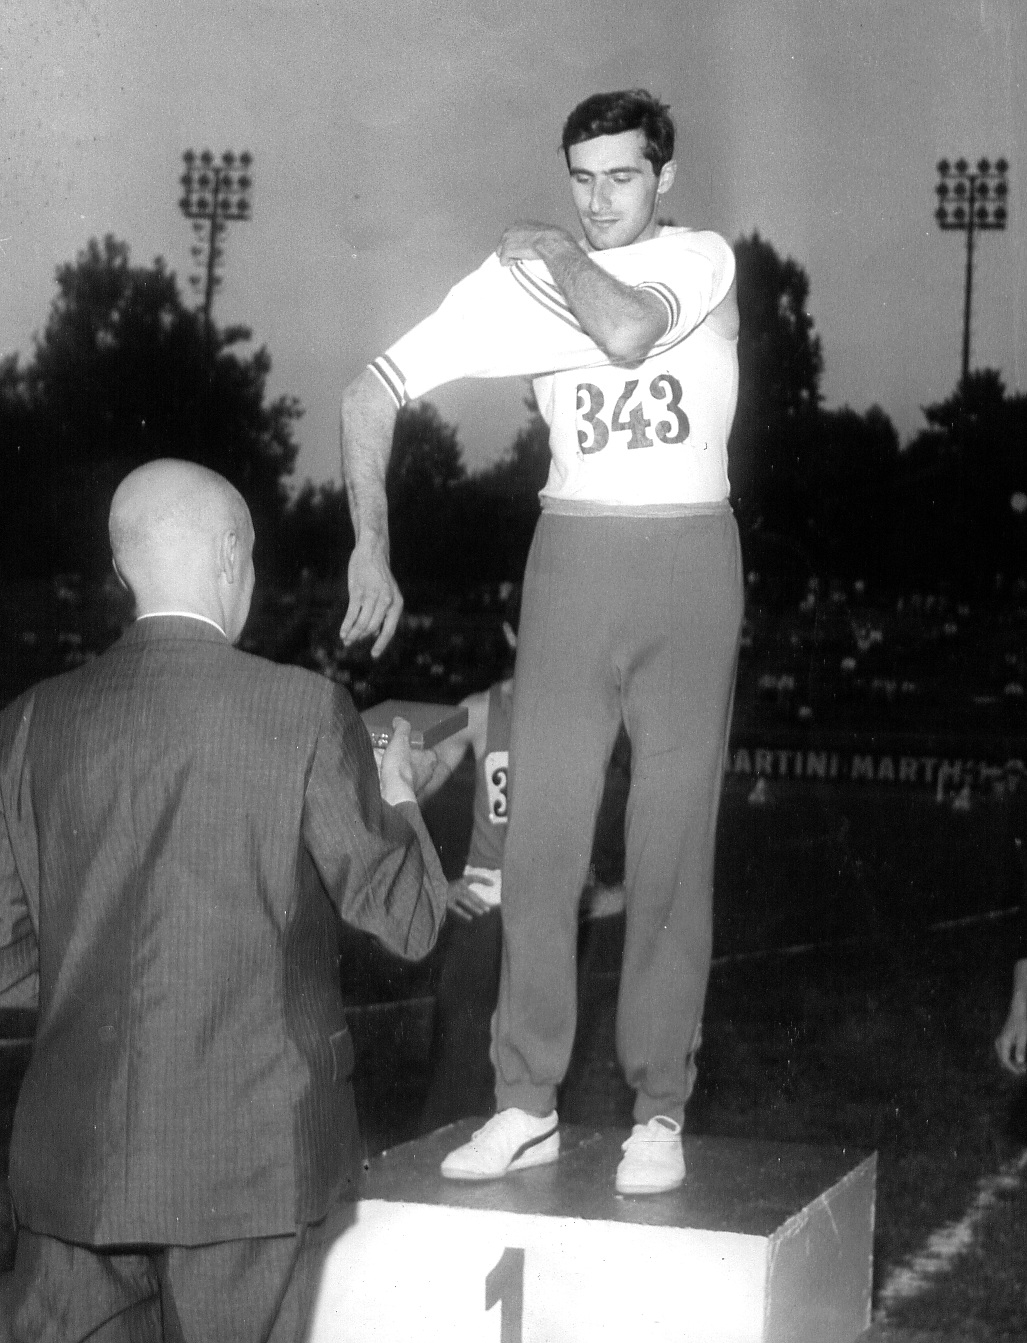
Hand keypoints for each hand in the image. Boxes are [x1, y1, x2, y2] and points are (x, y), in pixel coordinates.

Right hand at [340, 540, 402, 657]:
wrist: (372, 551)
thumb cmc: (379, 575)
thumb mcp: (388, 594)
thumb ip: (383, 613)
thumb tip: (374, 633)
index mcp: (397, 603)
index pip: (389, 630)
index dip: (381, 644)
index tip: (373, 655)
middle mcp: (386, 601)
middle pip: (372, 628)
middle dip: (361, 639)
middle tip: (352, 645)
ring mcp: (372, 596)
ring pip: (361, 623)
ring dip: (352, 634)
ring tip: (346, 640)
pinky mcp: (358, 591)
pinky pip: (352, 613)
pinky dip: (346, 625)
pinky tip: (342, 632)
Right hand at [378, 718, 436, 806]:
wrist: (390, 794)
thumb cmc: (400, 768)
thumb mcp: (400, 741)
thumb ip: (402, 729)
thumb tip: (399, 720)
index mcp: (428, 761)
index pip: (429, 752)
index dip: (419, 746)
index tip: (409, 741)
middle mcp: (423, 775)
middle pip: (412, 761)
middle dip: (400, 755)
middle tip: (389, 747)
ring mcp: (411, 785)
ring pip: (400, 771)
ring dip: (390, 765)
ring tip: (376, 756)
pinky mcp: (399, 792)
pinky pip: (390, 779)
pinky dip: (382, 774)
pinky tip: (373, 768)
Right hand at [446, 879, 492, 921]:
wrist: (434, 890)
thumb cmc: (453, 887)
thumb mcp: (464, 881)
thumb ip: (479, 880)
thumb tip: (493, 883)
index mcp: (462, 881)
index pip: (474, 878)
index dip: (483, 880)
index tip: (493, 883)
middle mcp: (458, 887)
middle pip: (471, 894)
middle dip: (480, 902)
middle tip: (488, 909)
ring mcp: (452, 895)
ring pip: (465, 901)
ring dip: (474, 907)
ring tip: (482, 913)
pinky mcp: (447, 902)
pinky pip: (457, 909)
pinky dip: (463, 913)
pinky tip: (470, 918)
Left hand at [496, 221, 572, 265]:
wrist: (551, 242)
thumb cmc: (550, 239)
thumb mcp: (539, 232)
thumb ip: (531, 236)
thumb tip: (534, 243)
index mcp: (517, 224)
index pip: (508, 238)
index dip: (515, 247)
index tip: (523, 251)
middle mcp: (509, 230)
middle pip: (501, 246)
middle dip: (510, 253)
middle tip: (521, 257)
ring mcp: (506, 240)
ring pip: (501, 254)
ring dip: (510, 258)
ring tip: (521, 259)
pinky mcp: (506, 250)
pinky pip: (503, 262)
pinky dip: (510, 264)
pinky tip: (520, 261)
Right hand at [995, 999, 1026, 1074]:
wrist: (1019, 1009)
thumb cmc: (1022, 1022)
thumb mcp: (1024, 1036)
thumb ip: (1021, 1049)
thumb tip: (1019, 1062)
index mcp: (1003, 1042)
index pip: (1005, 1060)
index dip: (1013, 1068)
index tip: (1021, 1073)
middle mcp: (1000, 1042)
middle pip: (1003, 1059)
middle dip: (1013, 1066)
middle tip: (1024, 1070)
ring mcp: (1001, 1040)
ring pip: (1003, 1056)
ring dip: (1012, 1062)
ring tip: (1022, 1066)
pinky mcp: (1004, 1038)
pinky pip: (1005, 1051)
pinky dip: (1011, 1056)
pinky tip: (1019, 1058)